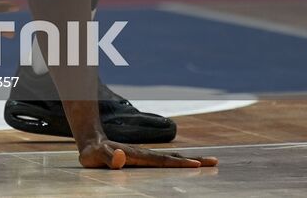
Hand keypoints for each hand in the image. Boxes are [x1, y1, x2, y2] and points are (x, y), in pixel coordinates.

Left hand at [79, 138, 217, 168]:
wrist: (91, 142)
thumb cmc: (92, 153)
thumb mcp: (95, 156)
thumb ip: (107, 157)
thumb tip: (121, 158)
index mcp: (137, 156)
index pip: (162, 160)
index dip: (179, 164)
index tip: (197, 165)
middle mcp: (145, 155)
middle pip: (173, 157)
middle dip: (194, 160)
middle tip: (215, 162)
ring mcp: (146, 156)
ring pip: (172, 158)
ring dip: (191, 160)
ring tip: (210, 162)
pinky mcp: (145, 159)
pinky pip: (166, 161)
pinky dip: (181, 162)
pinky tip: (189, 165)